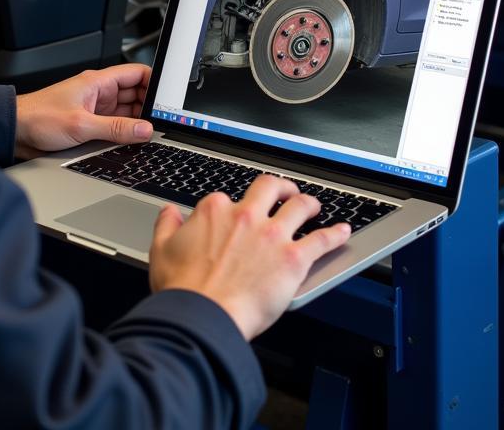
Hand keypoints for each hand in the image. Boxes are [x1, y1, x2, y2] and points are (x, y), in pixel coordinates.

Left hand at [14, 64, 152, 159]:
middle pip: (135, 94)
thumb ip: (115, 129)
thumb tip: (143, 129)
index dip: (154, 83)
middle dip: (149, 106)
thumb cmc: (38, 117)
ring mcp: (95, 109)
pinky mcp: (90, 124)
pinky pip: (115, 125)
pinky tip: (131, 140)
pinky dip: (125, 132)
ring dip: (137, 121)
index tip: (167, 98)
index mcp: (98, 82)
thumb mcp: (81, 125)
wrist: (14, 131)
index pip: (136, 74)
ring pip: (126, 112)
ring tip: (149, 133)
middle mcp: (99, 93)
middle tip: (161, 121)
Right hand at [149, 174, 350, 339]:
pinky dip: (335, 234)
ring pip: (299, 206)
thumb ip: (166, 226)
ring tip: (314, 206)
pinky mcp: (293, 259)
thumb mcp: (161, 251)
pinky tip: (342, 231)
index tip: (233, 218)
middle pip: (269, 187)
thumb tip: (169, 213)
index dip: (231, 208)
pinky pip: (321, 240)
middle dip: (280, 187)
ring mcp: (271, 236)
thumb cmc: (183, 290)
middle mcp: (245, 215)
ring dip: (309, 203)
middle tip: (284, 193)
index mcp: (214, 211)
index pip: (226, 198)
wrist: (203, 316)